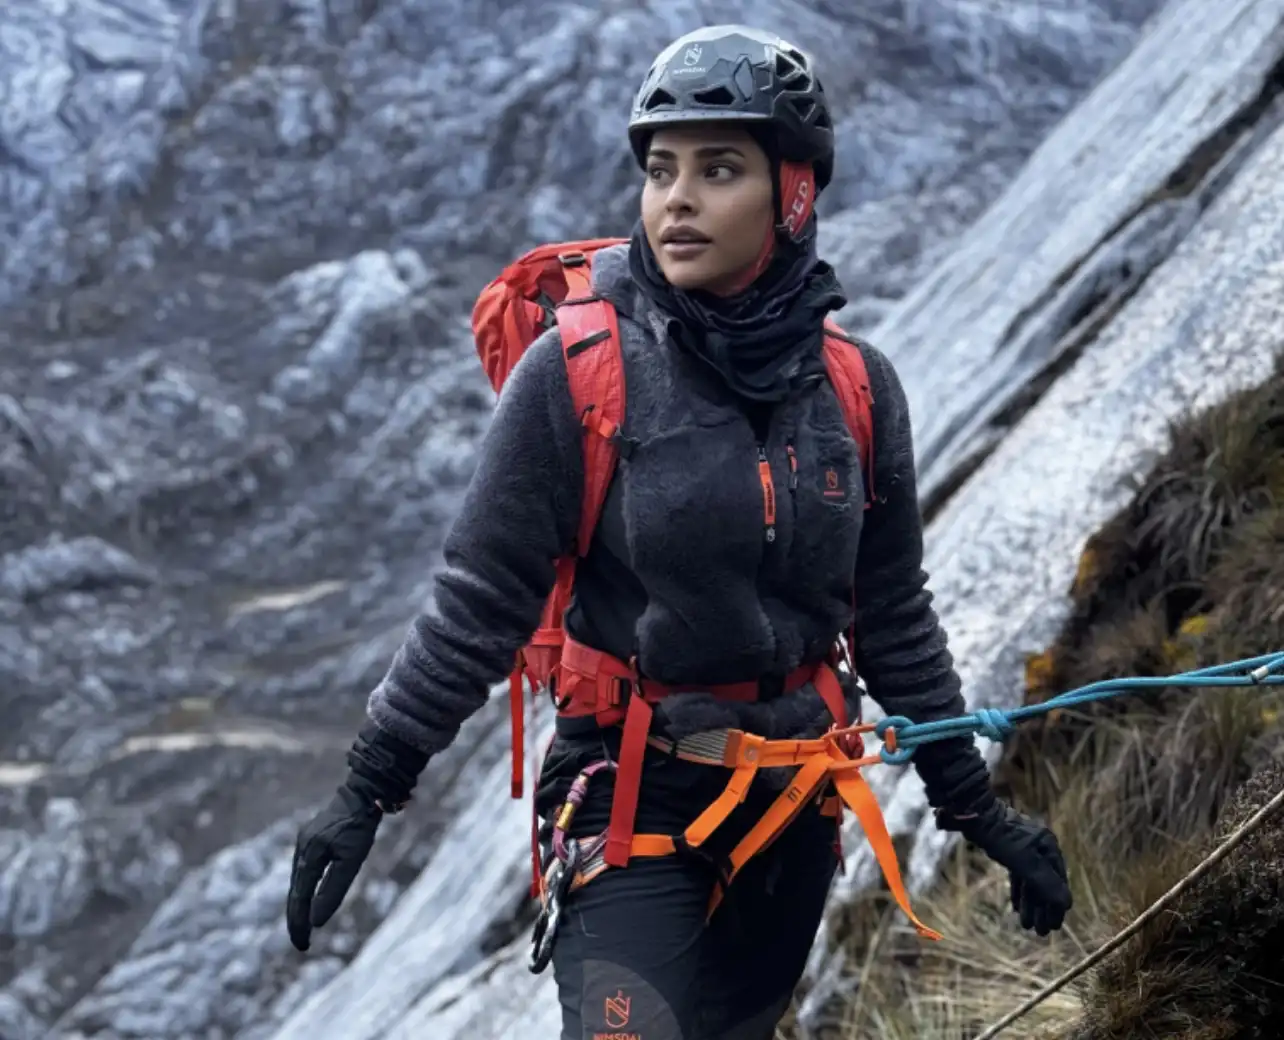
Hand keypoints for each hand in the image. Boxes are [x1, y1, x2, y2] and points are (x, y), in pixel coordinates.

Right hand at [286, 782, 382, 950]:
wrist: (362, 793)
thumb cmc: (360, 826)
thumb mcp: (352, 860)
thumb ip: (333, 890)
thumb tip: (317, 921)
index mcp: (308, 857)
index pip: (300, 899)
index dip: (300, 924)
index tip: (302, 946)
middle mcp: (301, 851)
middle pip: (295, 893)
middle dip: (297, 919)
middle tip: (302, 944)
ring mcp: (304, 844)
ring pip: (298, 882)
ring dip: (299, 905)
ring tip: (303, 927)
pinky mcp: (311, 840)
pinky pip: (303, 871)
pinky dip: (304, 889)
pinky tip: (309, 897)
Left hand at [939, 801, 1071, 935]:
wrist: (972, 812)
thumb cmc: (1000, 836)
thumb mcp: (1023, 862)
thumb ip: (1044, 883)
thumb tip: (1068, 905)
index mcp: (1049, 846)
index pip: (1058, 882)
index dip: (1056, 905)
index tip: (1055, 926)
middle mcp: (1040, 846)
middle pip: (1045, 882)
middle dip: (1042, 908)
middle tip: (1040, 932)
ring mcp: (1024, 846)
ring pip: (1030, 879)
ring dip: (1030, 903)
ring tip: (1027, 925)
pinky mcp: (1009, 847)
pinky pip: (1018, 873)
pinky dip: (1018, 890)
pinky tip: (1015, 907)